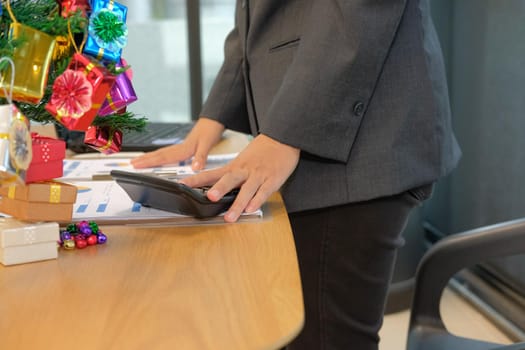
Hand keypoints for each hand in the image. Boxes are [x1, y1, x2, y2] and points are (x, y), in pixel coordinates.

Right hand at [130, 118, 224, 169]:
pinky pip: (169, 152)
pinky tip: (158, 158)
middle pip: (159, 154)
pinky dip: (160, 156)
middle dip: (144, 159)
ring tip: (138, 161)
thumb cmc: (211, 130)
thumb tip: (195, 168)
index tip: (136, 165)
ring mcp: (181, 146)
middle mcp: (180, 147)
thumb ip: (201, 156)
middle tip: (130, 164)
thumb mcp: (208, 143)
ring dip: (150, 157)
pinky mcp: (185, 146)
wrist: (215, 119)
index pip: (164, 157)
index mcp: (184, 148)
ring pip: (162, 152)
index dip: (149, 162)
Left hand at [179, 134, 299, 222]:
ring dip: (238, 203)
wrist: (281, 139)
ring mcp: (258, 175)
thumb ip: (229, 175)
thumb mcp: (241, 160)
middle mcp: (244, 170)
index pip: (211, 173)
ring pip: (247, 189)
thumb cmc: (260, 152)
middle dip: (220, 188)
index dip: (196, 180)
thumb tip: (212, 189)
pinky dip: (257, 201)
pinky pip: (264, 192)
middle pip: (230, 179)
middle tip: (210, 197)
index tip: (182, 185)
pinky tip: (251, 209)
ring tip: (230, 216)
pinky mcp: (272, 180)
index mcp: (234, 166)